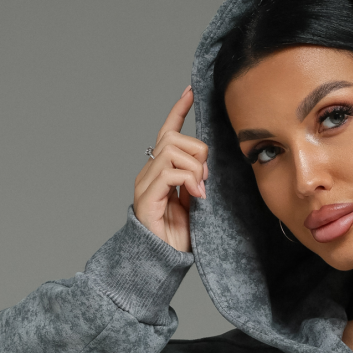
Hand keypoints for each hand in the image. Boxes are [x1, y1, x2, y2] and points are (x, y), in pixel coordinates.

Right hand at [133, 87, 206, 252]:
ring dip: (193, 167)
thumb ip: (196, 181)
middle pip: (172, 138)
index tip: (191, 92)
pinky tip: (196, 196)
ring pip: (171, 151)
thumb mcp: (194, 202)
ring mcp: (146, 184)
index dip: (178, 111)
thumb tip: (206, 166)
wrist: (163, 260)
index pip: (167, 132)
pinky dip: (188, 180)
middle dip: (196, 152)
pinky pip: (169, 172)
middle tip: (205, 178)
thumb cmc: (178, 236)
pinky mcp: (146, 197)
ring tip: (200, 190)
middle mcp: (149, 172)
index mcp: (161, 171)